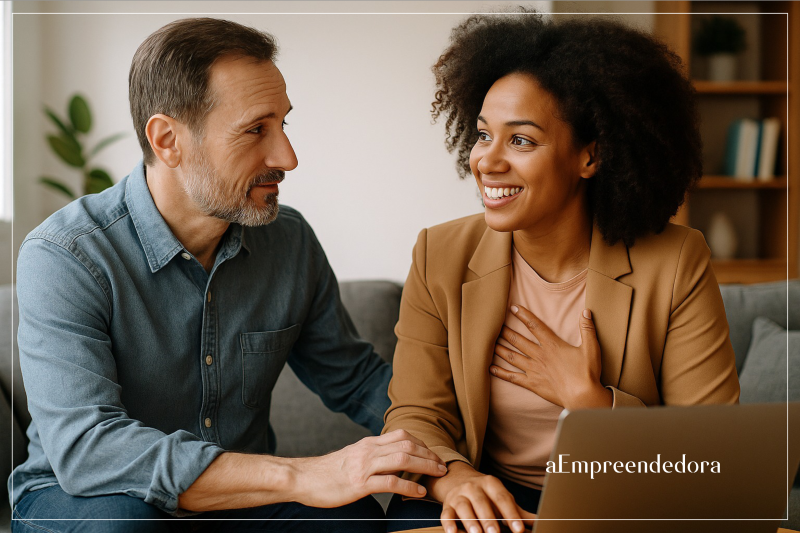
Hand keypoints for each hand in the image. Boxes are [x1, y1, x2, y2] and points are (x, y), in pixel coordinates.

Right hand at [290, 429, 446, 507]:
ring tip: (437, 475)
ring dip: (425, 466)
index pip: (402, 435)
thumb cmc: (326, 472)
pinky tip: (418, 491)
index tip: (433, 455)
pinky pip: (390, 482)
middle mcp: (368, 450)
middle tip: (442, 466)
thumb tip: (390, 462)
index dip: (422, 444)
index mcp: (368, 444)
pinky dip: (408, 486)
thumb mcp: (352, 457)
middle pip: (408, 445)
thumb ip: (371, 456)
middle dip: (429, 455)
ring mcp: (364, 466)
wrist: (303, 478)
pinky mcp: (359, 484)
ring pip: (403, 459)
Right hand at [428, 461, 534, 532]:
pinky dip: (448, 523)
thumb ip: (519, 511)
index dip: (511, 513)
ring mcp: (459, 495)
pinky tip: (452, 532)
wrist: (457, 480)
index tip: (519, 529)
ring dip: (470, 522)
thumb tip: (542, 521)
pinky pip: (446, 513)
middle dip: (489, 519)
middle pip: (481, 502)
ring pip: (464, 507)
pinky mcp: (447, 505)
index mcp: (491, 484)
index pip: (502, 498)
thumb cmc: (485, 495)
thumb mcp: (501, 498)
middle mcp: (474, 487)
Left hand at [490, 305, 611, 409]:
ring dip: (500, 348)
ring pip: (511, 356)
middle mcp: (539, 356)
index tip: (513, 307)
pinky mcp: (531, 384)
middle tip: (494, 324)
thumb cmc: (587, 373)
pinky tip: (490, 368)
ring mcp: (533, 370)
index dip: (523, 315)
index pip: (535, 326)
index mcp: (552, 345)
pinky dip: (500, 373)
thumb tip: (586, 311)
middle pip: (518, 340)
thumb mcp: (591, 348)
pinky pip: (512, 377)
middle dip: (505, 331)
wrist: (583, 397)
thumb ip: (587, 329)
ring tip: (490, 342)